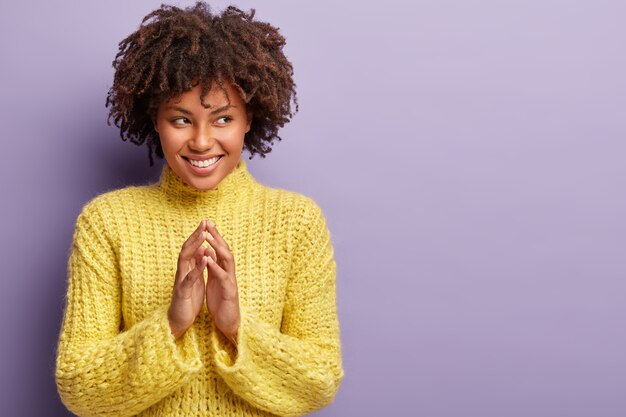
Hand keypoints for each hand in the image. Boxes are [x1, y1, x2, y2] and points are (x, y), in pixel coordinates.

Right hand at [168, 220, 210, 339]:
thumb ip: (195, 265)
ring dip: (195, 246)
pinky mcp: (183, 291)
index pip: (191, 248)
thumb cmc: (188, 299)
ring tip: (204, 235)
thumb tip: (200, 249)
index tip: (206, 222)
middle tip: (204, 222)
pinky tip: (205, 259)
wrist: (179, 320)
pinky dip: (197, 268)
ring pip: (185, 259)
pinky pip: (190, 278)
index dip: (198, 235)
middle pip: (187, 248)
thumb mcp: (194, 279)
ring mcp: (181, 280)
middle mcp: (182, 271)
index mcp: (187, 268)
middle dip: (196, 235)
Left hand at [205, 220, 240, 344]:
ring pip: (227, 260)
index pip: (219, 249)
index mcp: (223, 269)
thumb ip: (213, 266)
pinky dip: (215, 267)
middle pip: (224, 250)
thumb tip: (208, 251)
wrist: (228, 321)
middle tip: (208, 222)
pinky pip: (222, 277)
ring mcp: (230, 281)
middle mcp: (228, 272)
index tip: (205, 223)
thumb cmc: (221, 301)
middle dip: (216, 235)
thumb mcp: (216, 280)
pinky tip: (208, 259)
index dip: (213, 235)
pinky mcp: (229, 291)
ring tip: (208, 236)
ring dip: (217, 247)